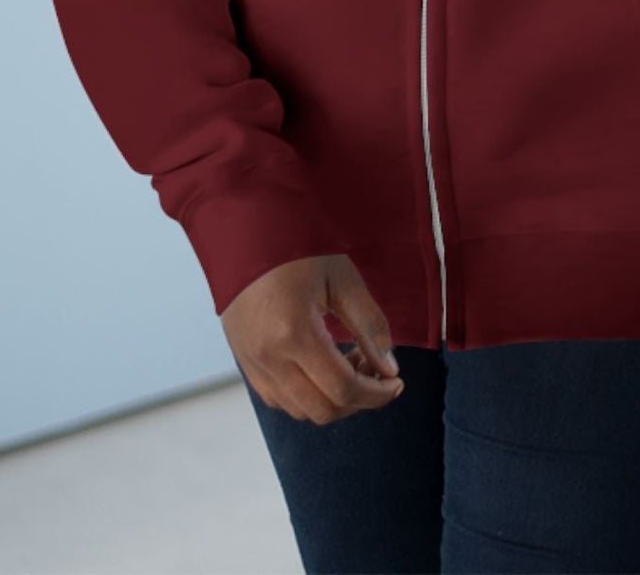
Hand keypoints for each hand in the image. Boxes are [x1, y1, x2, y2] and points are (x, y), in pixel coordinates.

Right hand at [223, 253, 405, 422]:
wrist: (244, 229)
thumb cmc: (296, 246)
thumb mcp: (341, 277)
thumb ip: (369, 325)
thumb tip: (389, 369)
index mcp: (293, 333)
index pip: (343, 389)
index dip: (376, 395)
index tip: (396, 384)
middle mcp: (268, 357)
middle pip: (322, 409)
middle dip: (358, 400)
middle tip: (375, 369)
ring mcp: (252, 362)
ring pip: (299, 410)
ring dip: (332, 399)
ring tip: (349, 362)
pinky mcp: (243, 360)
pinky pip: (278, 399)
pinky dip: (306, 396)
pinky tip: (321, 366)